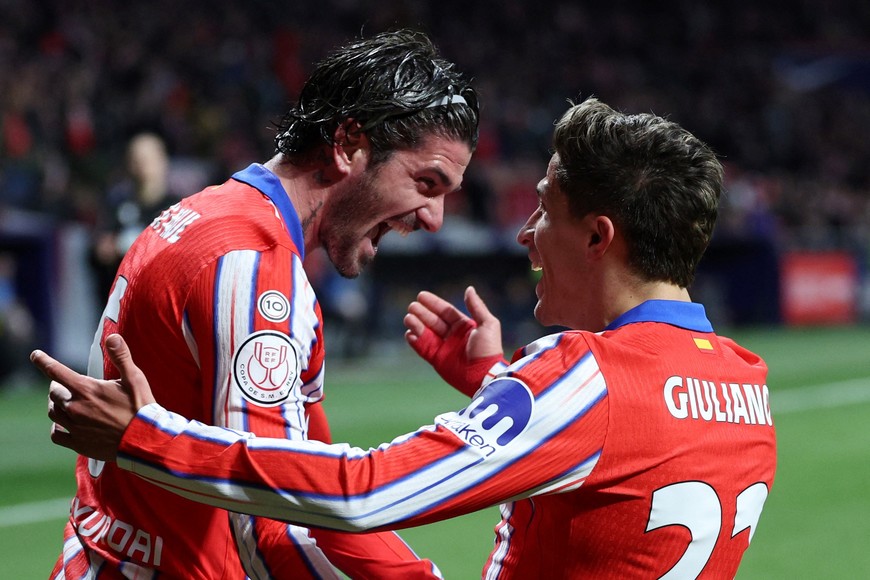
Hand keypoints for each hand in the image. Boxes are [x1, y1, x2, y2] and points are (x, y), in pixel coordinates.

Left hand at [31, 333, 155, 460]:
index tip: (35, 355)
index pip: (57, 372)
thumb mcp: (134, 378)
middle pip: (54, 393)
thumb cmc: (140, 408)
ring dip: (56, 405)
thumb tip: (112, 336)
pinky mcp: (78, 443)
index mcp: (87, 390)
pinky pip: (56, 434)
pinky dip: (57, 427)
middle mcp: (76, 408)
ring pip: (53, 413)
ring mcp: (75, 427)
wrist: (144, 440)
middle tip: (63, 385)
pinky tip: (63, 425)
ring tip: (63, 403)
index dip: (44, 361)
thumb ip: (121, 356)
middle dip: (57, 386)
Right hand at [404, 286, 505, 395]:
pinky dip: (415, 341)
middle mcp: (452, 336)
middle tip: (412, 306)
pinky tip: (409, 333)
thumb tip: (469, 288)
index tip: (421, 296)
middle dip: (422, 313)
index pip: (446, 311)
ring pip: (426, 333)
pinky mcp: (437, 360)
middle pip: (433, 320)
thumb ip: (476, 306)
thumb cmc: (488, 349)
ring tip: (408, 318)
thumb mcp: (487, 324)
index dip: (434, 303)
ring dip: (416, 324)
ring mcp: (444, 348)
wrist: (484, 375)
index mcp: (464, 326)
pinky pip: (423, 348)